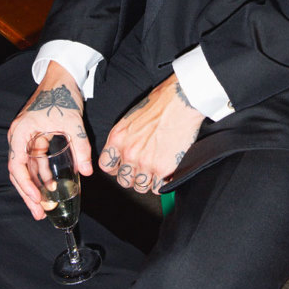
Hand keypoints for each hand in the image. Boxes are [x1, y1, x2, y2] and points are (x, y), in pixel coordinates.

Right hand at [7, 61, 91, 219]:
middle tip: (39, 213)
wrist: (63, 75)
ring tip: (45, 206)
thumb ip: (80, 147)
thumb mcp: (73, 122)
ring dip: (35, 186)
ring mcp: (26, 137)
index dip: (25, 185)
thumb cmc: (63, 94)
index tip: (36, 199)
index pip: (17, 164)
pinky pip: (35, 161)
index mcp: (21, 132)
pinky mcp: (35, 137)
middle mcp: (19, 137)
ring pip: (26, 168)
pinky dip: (41, 175)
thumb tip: (87, 171)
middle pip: (18, 171)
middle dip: (28, 193)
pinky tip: (51, 187)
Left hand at [99, 75, 202, 194]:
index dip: (116, 168)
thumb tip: (125, 151)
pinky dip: (163, 183)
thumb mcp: (132, 118)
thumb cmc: (161, 103)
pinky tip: (167, 172)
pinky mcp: (163, 168)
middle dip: (133, 176)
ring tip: (157, 169)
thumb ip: (125, 137)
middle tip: (144, 169)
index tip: (124, 167)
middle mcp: (129, 152)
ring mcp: (145, 162)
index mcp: (118, 138)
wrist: (182, 100)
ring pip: (141, 187)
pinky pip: (158, 188)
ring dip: (148, 181)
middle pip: (123, 180)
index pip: (106, 165)